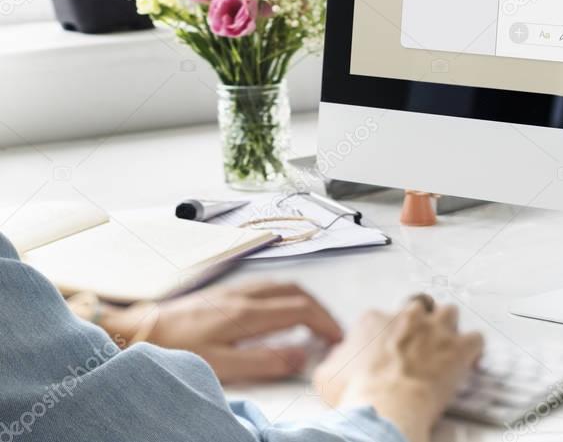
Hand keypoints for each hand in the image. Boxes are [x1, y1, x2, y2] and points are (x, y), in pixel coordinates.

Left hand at [104, 281, 342, 383]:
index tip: (336, 339)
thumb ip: (264, 360)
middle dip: (321, 310)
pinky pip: (267, 287)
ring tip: (313, 321)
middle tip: (331, 331)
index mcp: (248, 313)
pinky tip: (280, 311)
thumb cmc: (174, 350)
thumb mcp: (221, 365)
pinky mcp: (223, 293)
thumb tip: (301, 355)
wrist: (136, 331)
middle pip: (298, 292)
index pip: (302, 309)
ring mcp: (234, 290)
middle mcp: (245, 295)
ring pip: (283, 286)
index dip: (325, 323)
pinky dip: (286, 297)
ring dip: (305, 301)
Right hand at [313, 298, 482, 441]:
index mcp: (375, 319)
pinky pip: (476, 339)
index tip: (387, 351)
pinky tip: (469, 362)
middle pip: (419, 306)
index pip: (383, 316)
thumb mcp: (327, 374)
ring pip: (449, 313)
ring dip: (448, 327)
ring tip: (444, 347)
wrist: (385, 407)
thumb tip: (339, 356)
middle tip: (417, 345)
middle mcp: (407, 316)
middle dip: (420, 322)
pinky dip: (473, 350)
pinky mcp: (458, 348)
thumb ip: (336, 357)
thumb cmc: (356, 393)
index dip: (387, 334)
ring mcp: (436, 329)